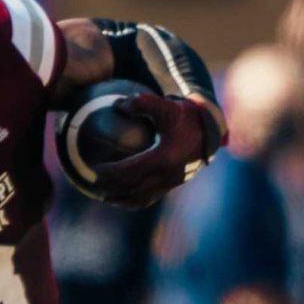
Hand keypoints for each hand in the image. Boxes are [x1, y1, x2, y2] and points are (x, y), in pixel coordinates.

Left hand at [96, 93, 224, 207]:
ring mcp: (172, 183)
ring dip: (122, 200)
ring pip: (142, 198)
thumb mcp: (165, 105)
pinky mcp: (175, 184)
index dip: (110, 173)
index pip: (130, 171)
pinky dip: (136, 199)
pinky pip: (152, 196)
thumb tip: (117, 105)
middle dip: (111, 190)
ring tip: (106, 197)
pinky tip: (125, 194)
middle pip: (132, 189)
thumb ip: (141, 103)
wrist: (211, 130)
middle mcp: (168, 175)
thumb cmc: (185, 115)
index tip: (93, 171)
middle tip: (93, 186)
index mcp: (164, 158)